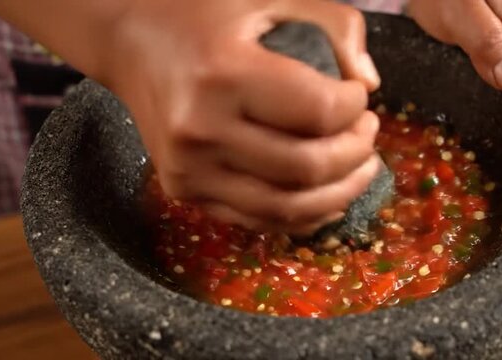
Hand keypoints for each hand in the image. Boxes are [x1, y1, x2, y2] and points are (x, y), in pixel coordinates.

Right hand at [99, 0, 380, 232]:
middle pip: (308, 166)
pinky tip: (329, 196)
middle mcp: (201, 128)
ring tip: (362, 167)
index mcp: (224, 72)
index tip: (358, 95)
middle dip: (358, 153)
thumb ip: (334, 27)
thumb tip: (369, 85)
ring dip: (341, 192)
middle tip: (369, 133)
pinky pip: (260, 220)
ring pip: (289, 206)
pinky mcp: (185, 191)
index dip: (356, 107)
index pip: (319, 110)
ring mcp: (189, 168)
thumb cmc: (206, 16)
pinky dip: (305, 217)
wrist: (132, 44)